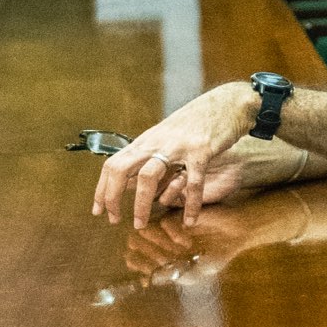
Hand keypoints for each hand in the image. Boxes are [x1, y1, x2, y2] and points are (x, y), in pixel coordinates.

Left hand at [92, 83, 257, 227]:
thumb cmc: (197, 121)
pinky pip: (192, 182)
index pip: (112, 164)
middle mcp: (156, 142)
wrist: (228, 102)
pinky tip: (190, 220)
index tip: (98, 210)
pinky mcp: (201, 151)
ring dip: (141, 204)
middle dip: (112, 196)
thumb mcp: (166, 136)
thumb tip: (131, 179)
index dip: (102, 188)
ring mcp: (177, 146)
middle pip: (120, 168)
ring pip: (148, 176)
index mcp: (147, 140)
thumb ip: (150, 156)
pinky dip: (190, 204)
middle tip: (113, 219)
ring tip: (140, 224)